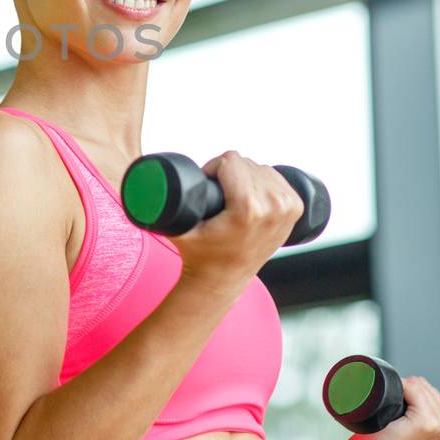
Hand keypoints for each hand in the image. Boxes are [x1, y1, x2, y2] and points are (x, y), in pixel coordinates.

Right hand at [171, 151, 302, 290]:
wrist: (224, 279)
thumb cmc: (199, 253)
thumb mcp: (179, 228)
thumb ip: (159, 206)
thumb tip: (143, 183)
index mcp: (249, 208)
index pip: (231, 161)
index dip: (213, 168)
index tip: (207, 185)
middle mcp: (274, 206)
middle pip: (246, 163)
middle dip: (229, 173)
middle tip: (219, 196)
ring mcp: (287, 208)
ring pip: (261, 168)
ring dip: (246, 176)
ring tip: (235, 198)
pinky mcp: (295, 208)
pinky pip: (276, 177)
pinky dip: (264, 181)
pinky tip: (254, 196)